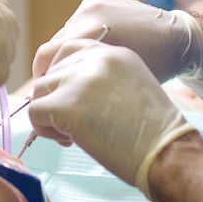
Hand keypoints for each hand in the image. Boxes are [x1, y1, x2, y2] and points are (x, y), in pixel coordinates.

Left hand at [28, 40, 193, 194]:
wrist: (167, 152)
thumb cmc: (153, 132)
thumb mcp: (131, 86)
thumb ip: (100, 78)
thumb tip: (62, 88)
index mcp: (113, 52)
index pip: (67, 49)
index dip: (60, 75)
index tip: (66, 97)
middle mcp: (95, 59)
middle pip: (50, 73)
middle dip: (57, 99)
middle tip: (80, 124)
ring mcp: (79, 80)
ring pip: (39, 92)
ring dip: (51, 116)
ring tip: (77, 134)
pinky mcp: (66, 104)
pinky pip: (35, 113)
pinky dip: (45, 130)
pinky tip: (70, 140)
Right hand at [33, 0, 202, 83]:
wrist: (178, 38)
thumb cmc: (154, 68)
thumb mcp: (118, 80)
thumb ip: (83, 82)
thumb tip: (54, 94)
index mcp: (95, 30)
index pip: (48, 55)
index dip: (45, 79)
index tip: (50, 96)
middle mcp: (90, 11)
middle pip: (53, 44)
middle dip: (53, 69)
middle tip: (57, 89)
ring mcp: (91, 2)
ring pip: (63, 35)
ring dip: (66, 54)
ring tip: (77, 73)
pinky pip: (75, 24)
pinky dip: (78, 40)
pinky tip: (90, 54)